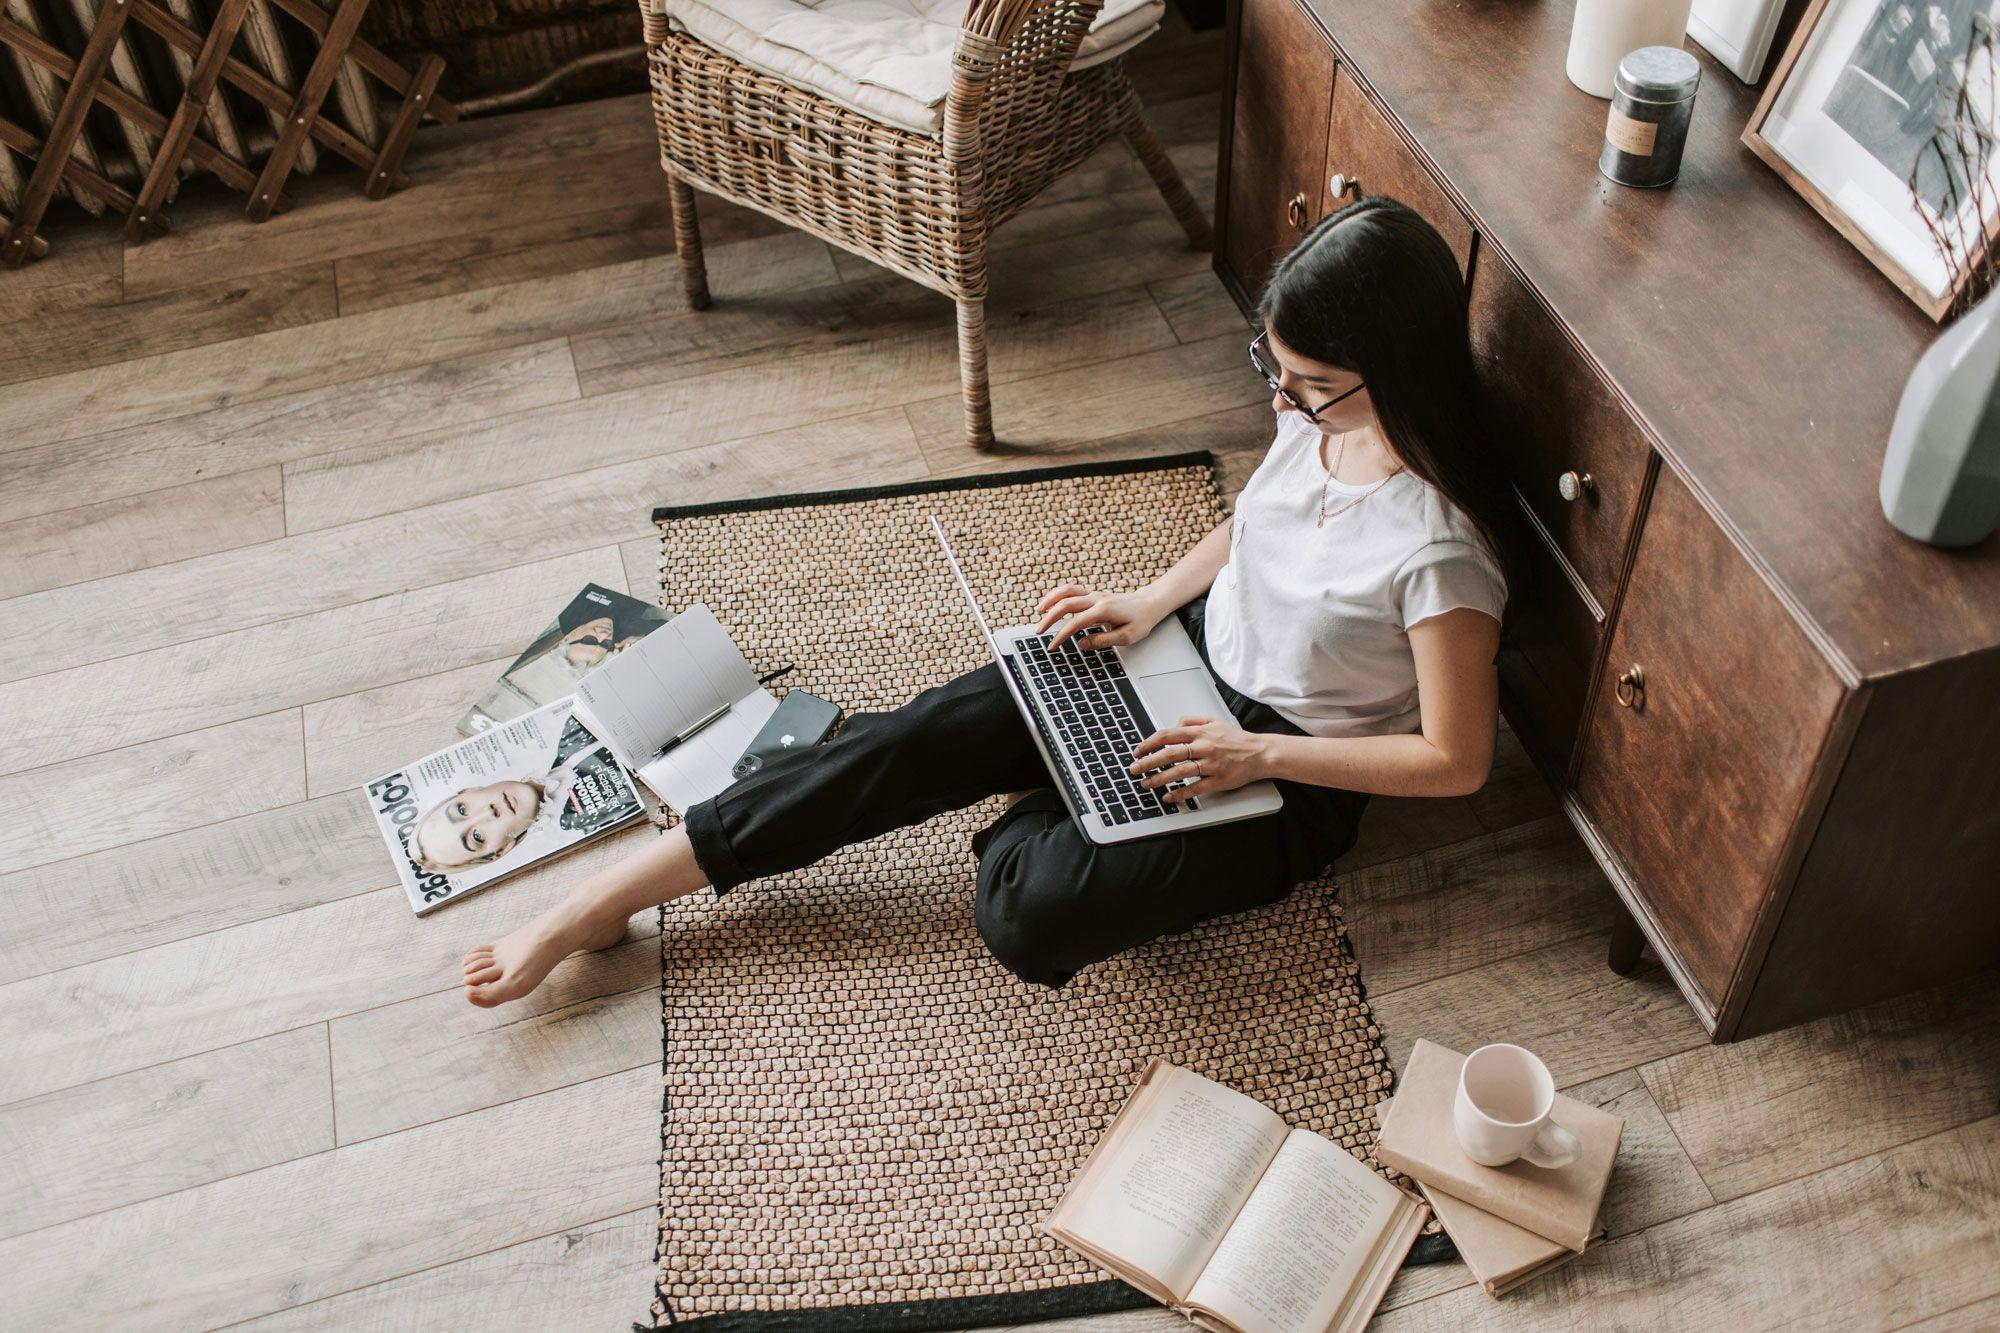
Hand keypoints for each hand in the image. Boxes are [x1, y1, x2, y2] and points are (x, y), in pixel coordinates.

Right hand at [1034, 583, 1168, 650]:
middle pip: (1065, 604)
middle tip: (1039, 631)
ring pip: (1066, 591)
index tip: (1052, 646)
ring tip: (1038, 611)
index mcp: (1104, 610)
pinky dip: (1058, 594)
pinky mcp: (1093, 594)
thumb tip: (1081, 643)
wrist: (1149, 604)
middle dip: (1049, 618)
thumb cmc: (1140, 621)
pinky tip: (1051, 603)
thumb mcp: (1126, 636)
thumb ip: (1103, 640)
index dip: (1061, 635)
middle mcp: (1096, 599)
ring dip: (1050, 600)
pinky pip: (1072, 590)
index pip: (1075, 623)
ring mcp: (1094, 594)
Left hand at [1130, 717, 1269, 803]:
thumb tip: (1175, 721)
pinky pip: (1195, 788)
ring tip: (1146, 783)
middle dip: (1147, 762)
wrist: (1261, 753)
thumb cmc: (1238, 739)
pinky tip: (1168, 796)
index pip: (1168, 735)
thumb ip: (1193, 720)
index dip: (1149, 743)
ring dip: (1159, 779)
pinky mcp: (1218, 780)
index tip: (1137, 750)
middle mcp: (1204, 747)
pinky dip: (1180, 793)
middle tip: (1134, 769)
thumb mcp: (1215, 721)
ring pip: (1179, 772)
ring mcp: (1211, 765)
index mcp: (1200, 732)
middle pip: (1169, 754)